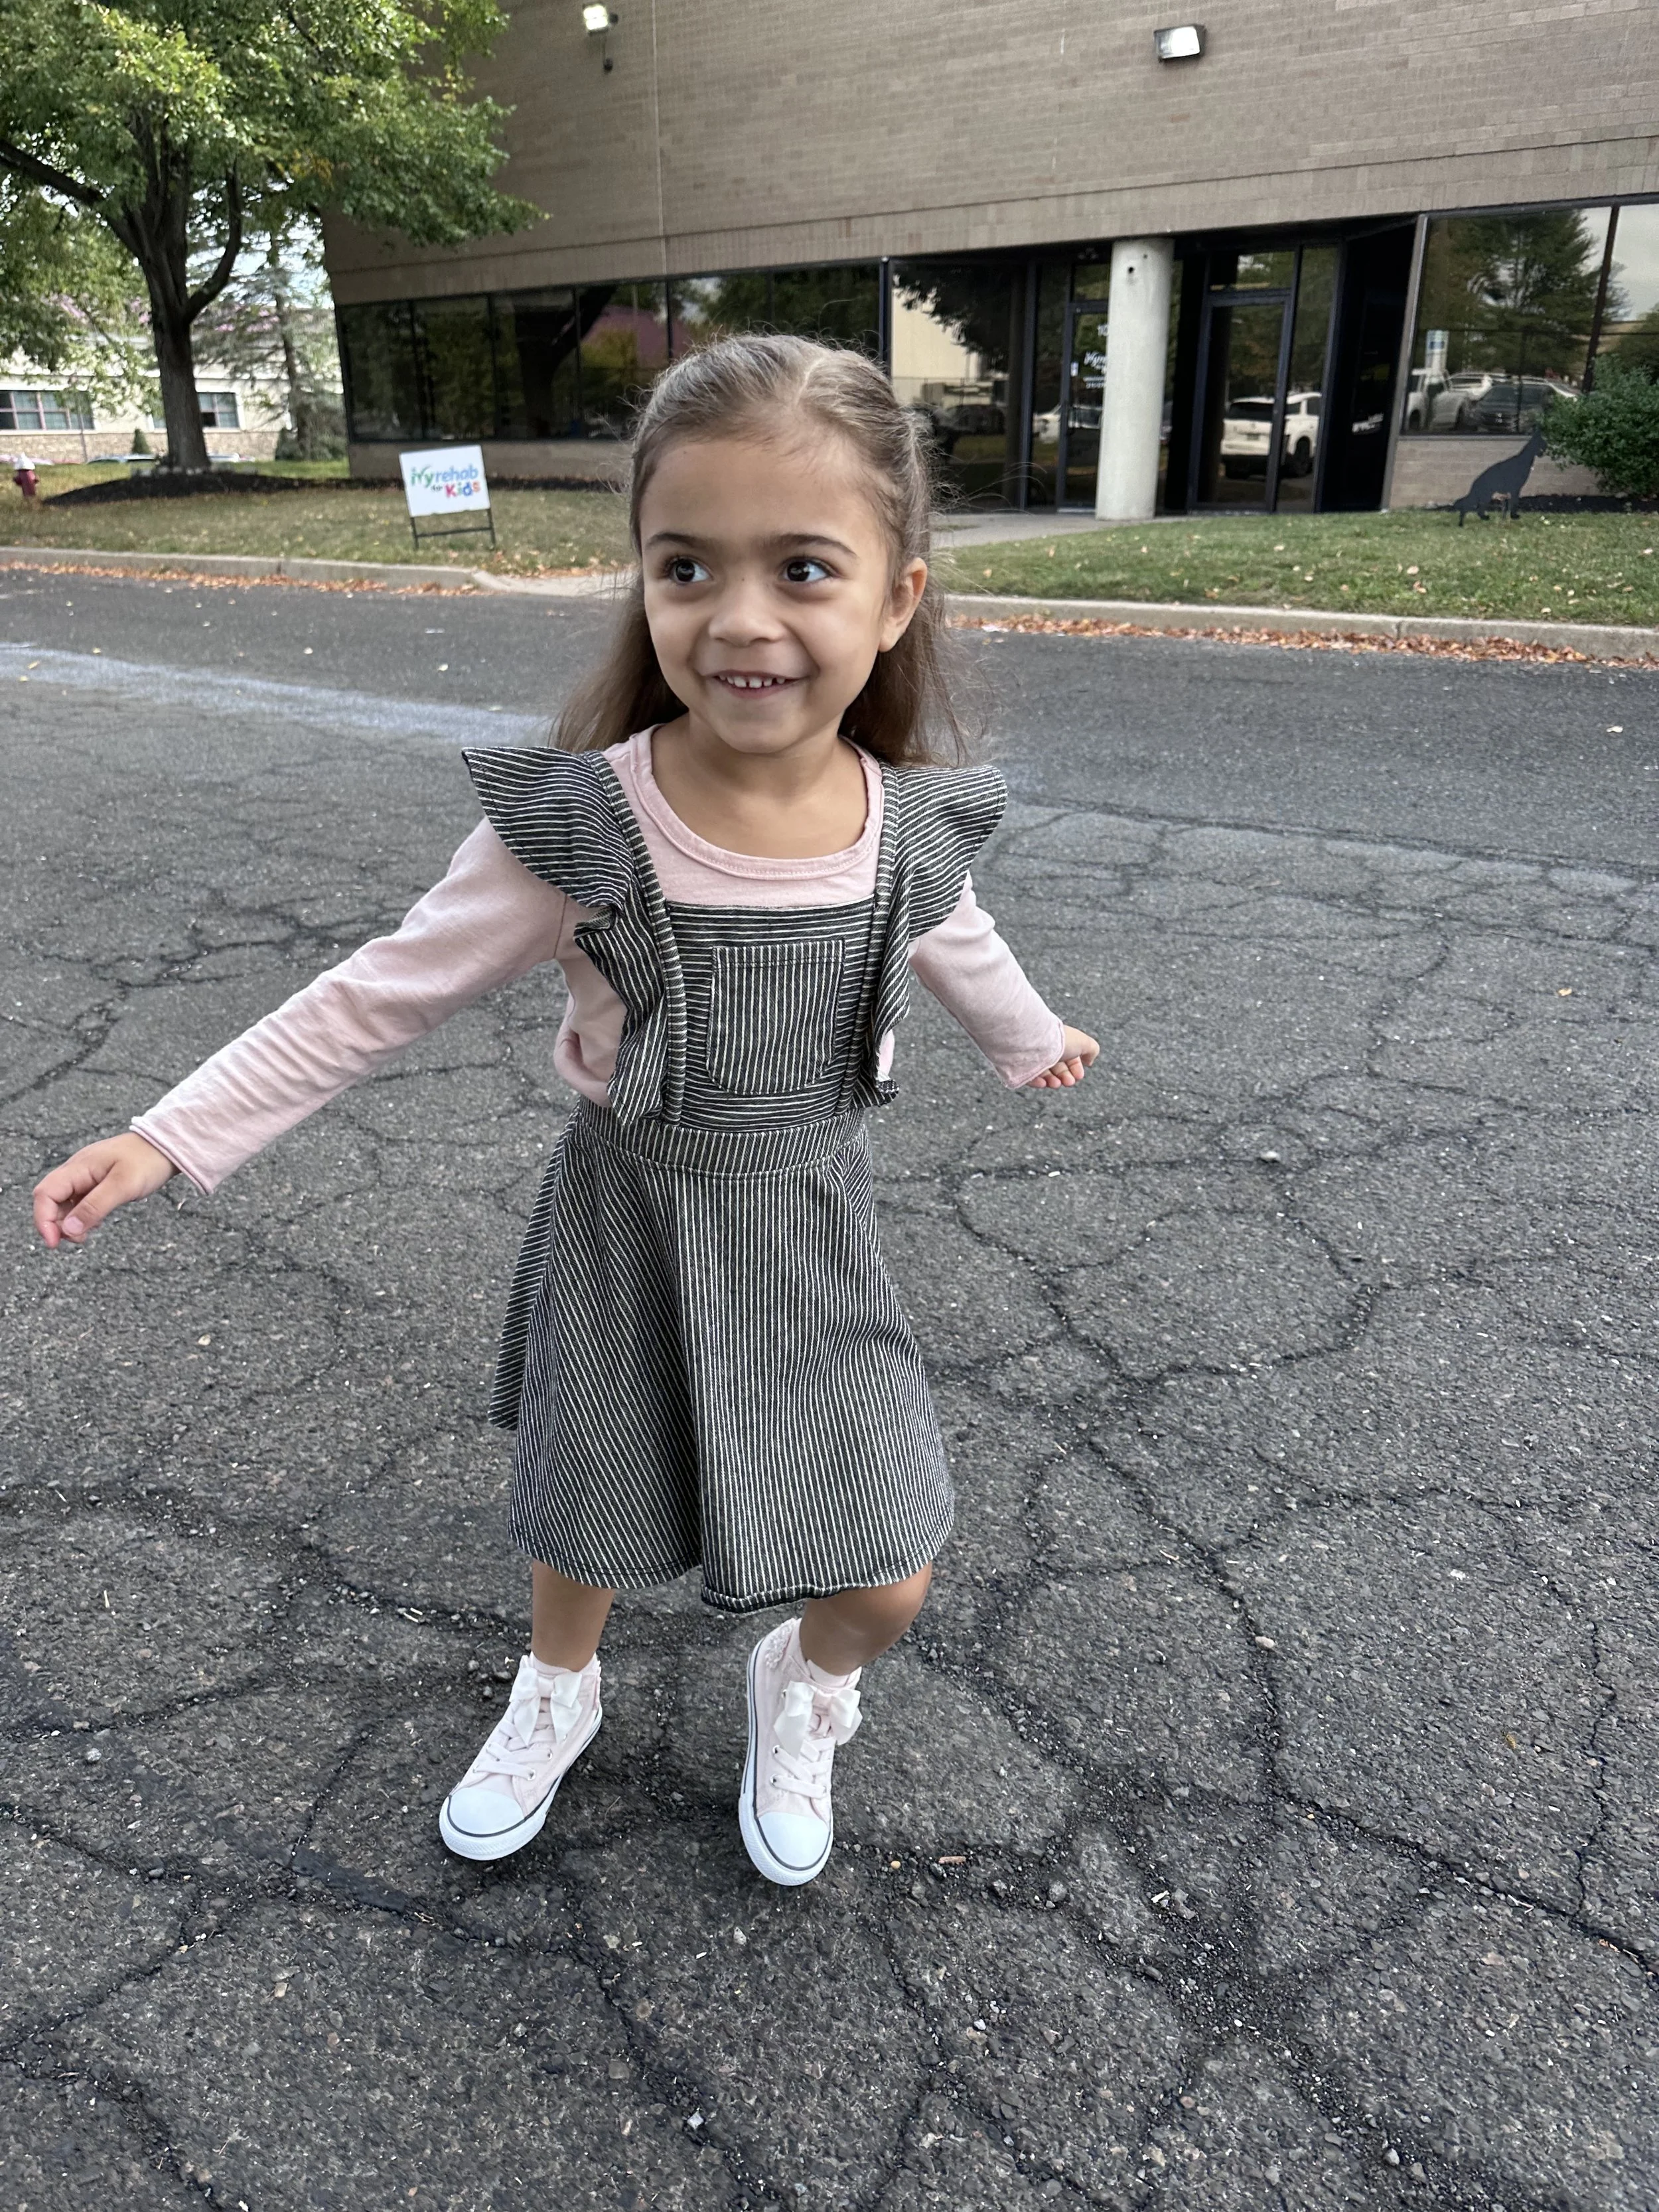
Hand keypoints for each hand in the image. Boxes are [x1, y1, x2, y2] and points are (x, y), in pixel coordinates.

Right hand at [32, 1133, 175, 1246]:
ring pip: (63, 1203)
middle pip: (50, 1200)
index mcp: (78, 1168)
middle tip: (77, 1240)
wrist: (167, 1145)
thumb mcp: (123, 1186)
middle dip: (55, 1224)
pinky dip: (81, 1216)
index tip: (54, 1242)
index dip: (43, 1219)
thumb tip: (68, 1230)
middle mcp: (76, 1171)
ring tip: (85, 1235)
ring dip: (68, 1222)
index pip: (45, 1193)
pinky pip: (78, 1202)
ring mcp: (85, 1176)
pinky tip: (94, 1223)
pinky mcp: (95, 1182)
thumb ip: (95, 1207)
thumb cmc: (147, 1160)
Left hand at [1026, 1025, 1099, 1089]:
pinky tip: (1044, 1083)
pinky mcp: (1021, 1066)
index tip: (1079, 1076)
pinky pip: (1030, 1077)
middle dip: (1066, 1077)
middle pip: (1059, 1068)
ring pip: (1045, 1074)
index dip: (1076, 1069)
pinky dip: (1038, 1082)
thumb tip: (1089, 1061)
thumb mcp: (1084, 1042)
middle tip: (1068, 1082)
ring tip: (1056, 1083)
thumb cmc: (1060, 1040)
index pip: (1071, 1059)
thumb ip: (1092, 1050)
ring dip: (1054, 1082)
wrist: (1034, 1040)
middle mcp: (1048, 1049)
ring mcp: (1034, 1058)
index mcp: (1062, 1043)